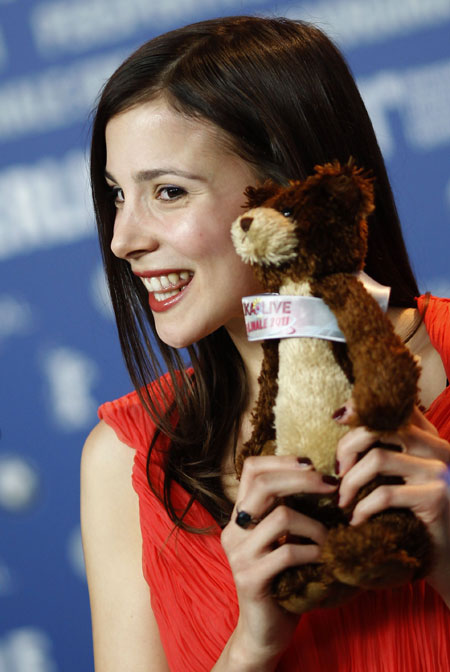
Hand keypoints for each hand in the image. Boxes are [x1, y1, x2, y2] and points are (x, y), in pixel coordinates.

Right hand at [220, 455, 337, 668]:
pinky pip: (288, 553)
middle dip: (302, 480)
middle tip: (332, 486)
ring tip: (330, 537)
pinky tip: (323, 558)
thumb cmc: (282, 578)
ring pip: (281, 518)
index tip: (312, 464)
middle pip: (264, 485)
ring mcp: (239, 555)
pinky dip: (313, 552)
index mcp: (240, 515)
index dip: (281, 459)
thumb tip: (321, 476)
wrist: (264, 630)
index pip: (251, 469)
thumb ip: (286, 509)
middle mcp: (233, 530)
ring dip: (315, 525)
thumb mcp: (281, 538)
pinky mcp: (251, 579)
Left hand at [335, 405, 449, 604]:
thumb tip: (343, 418)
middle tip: (336, 472)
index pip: (396, 408)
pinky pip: (386, 494)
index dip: (364, 407)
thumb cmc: (417, 518)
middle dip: (348, 446)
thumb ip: (386, 450)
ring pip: (378, 459)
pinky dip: (363, 507)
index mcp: (430, 439)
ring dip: (350, 481)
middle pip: (381, 428)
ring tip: (342, 501)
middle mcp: (439, 449)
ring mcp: (440, 473)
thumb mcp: (403, 479)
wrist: (448, 560)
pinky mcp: (437, 499)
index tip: (337, 418)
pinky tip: (356, 520)